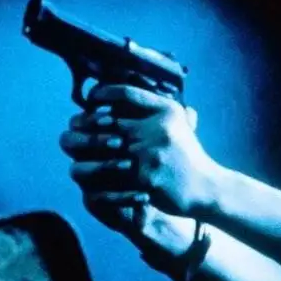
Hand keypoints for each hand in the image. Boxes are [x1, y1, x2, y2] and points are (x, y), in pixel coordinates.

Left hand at [60, 85, 219, 217]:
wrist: (206, 188)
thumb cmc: (188, 157)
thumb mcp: (179, 125)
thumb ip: (154, 109)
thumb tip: (117, 94)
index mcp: (167, 111)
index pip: (125, 93)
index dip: (101, 93)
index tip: (91, 99)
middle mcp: (159, 128)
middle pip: (106, 120)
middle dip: (85, 126)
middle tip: (75, 129)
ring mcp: (151, 153)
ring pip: (101, 148)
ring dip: (85, 151)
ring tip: (77, 152)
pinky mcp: (145, 178)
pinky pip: (110, 173)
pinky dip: (97, 174)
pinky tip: (90, 173)